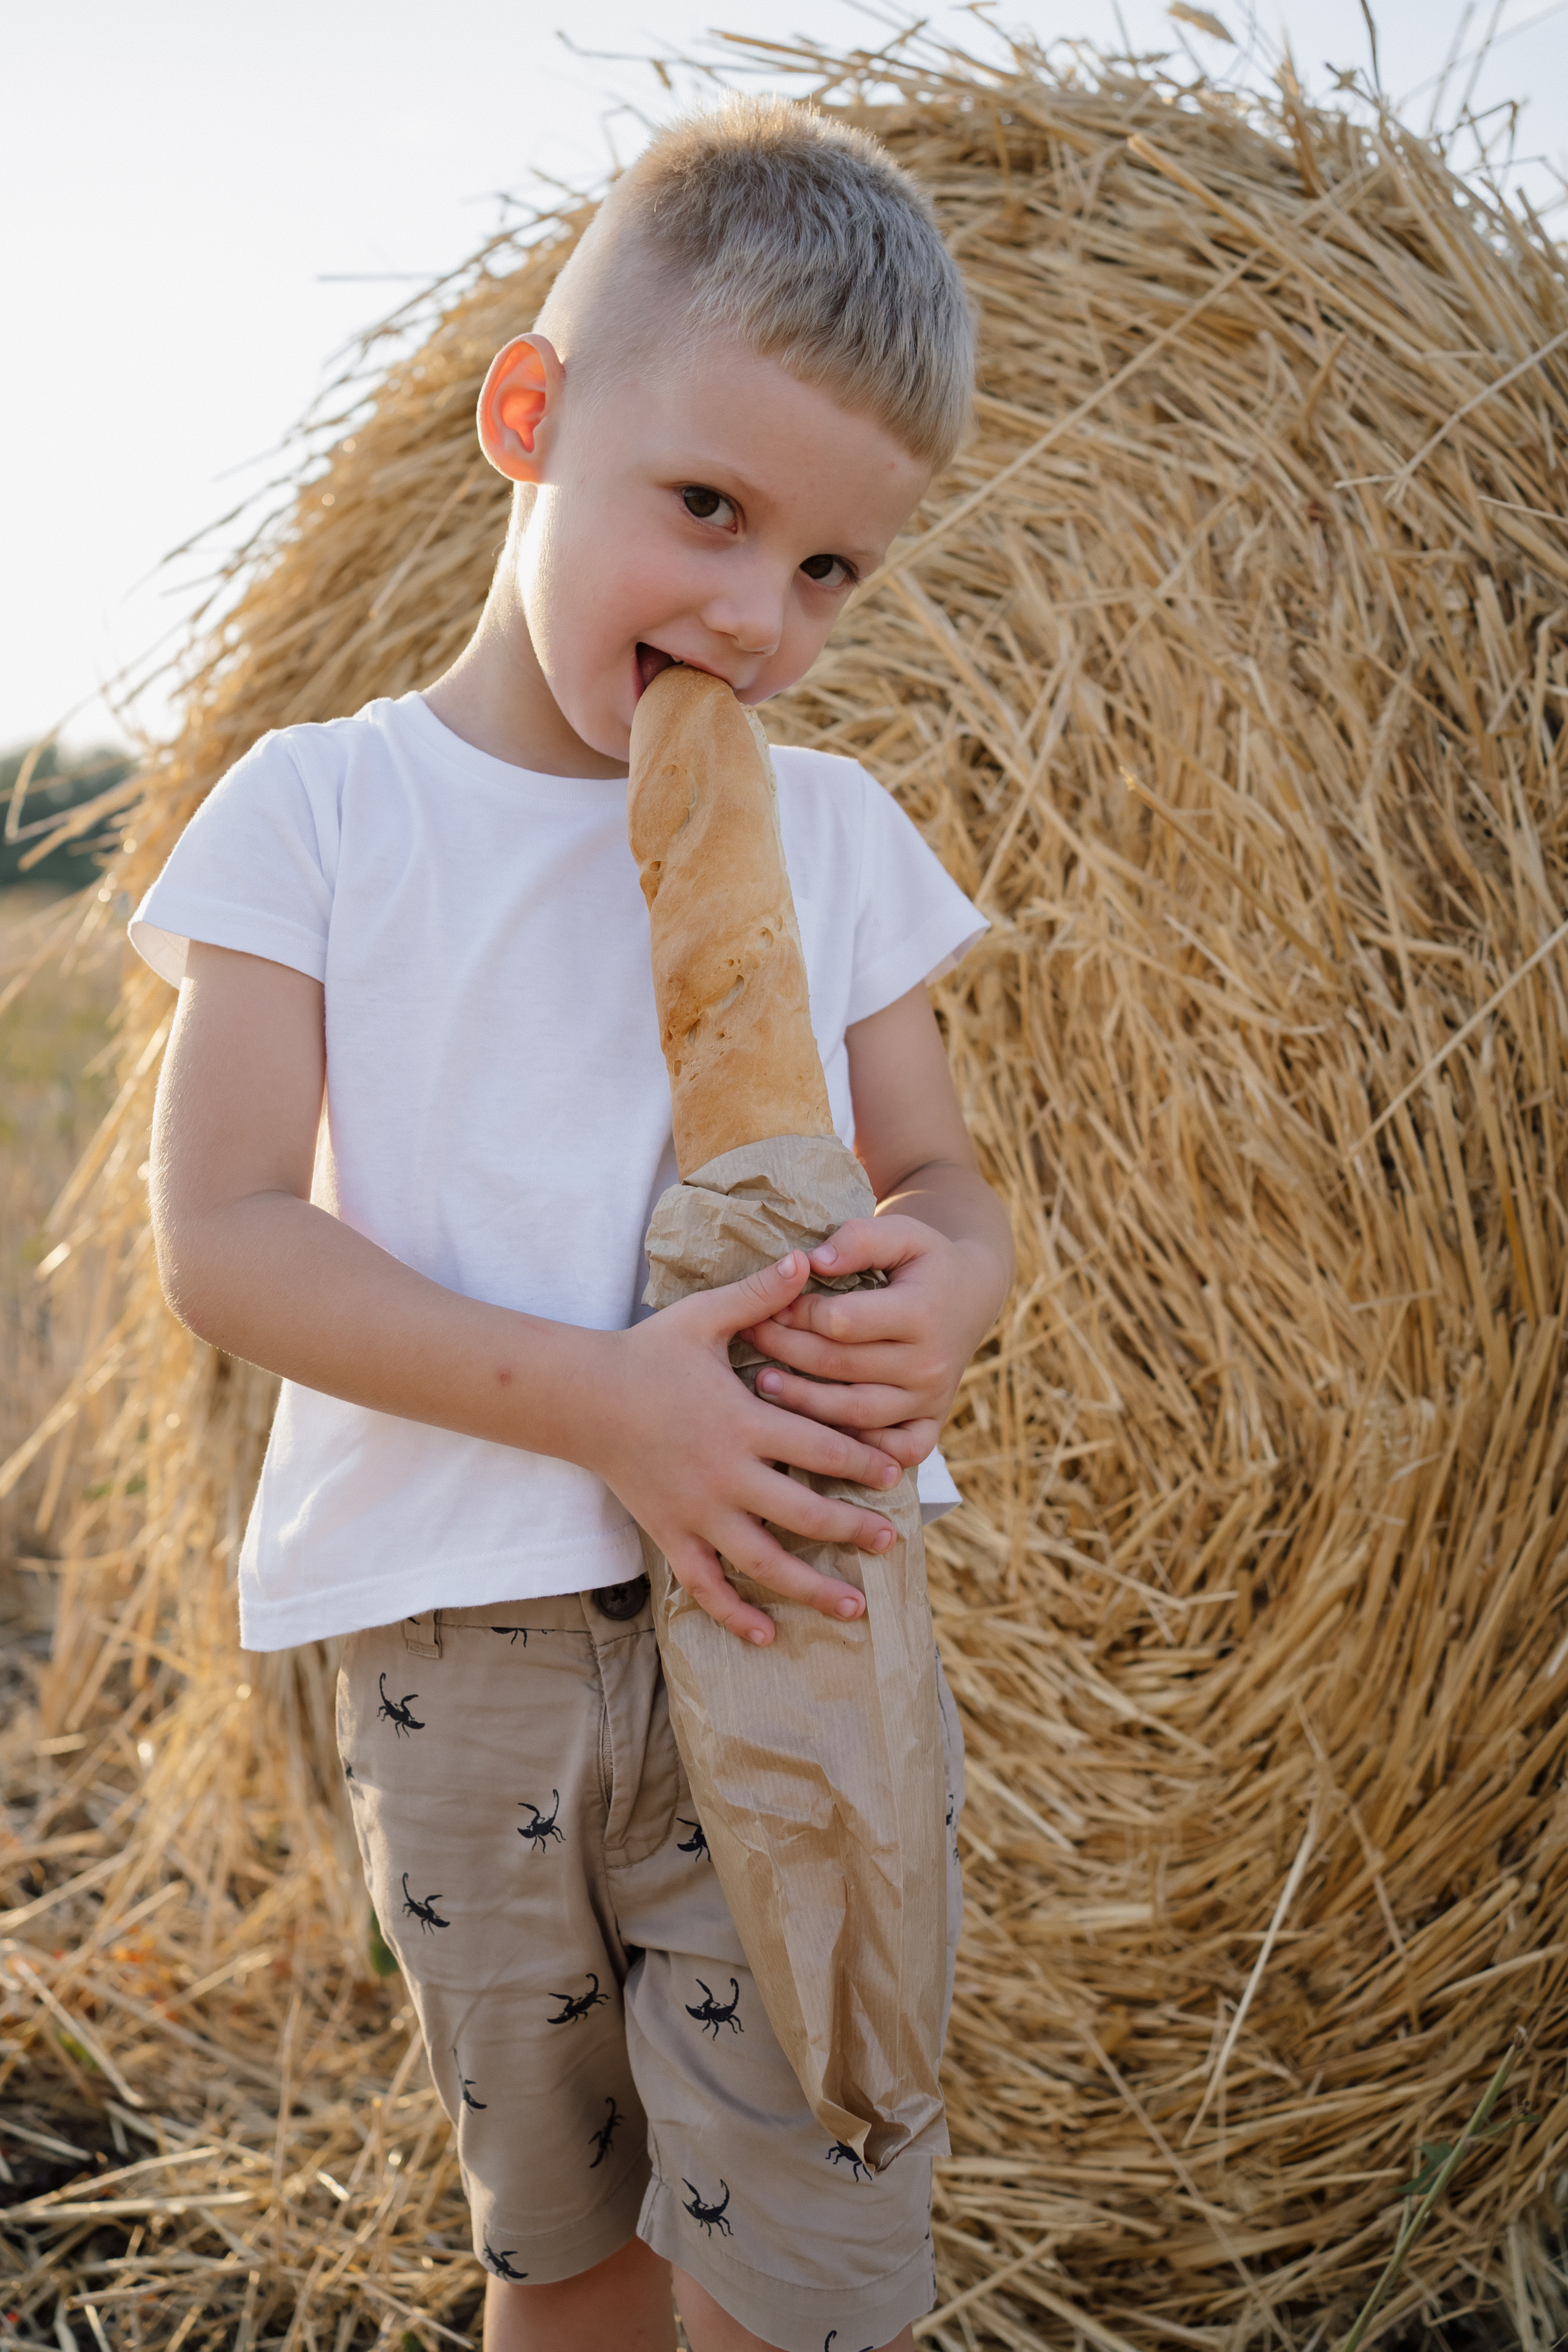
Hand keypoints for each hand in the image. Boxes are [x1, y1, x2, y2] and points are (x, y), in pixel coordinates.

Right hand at [592, 1253, 903, 1646]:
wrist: (580, 1397)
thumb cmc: (646, 1353)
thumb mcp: (704, 1318)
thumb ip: (759, 1295)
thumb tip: (806, 1258)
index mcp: (743, 1421)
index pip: (818, 1446)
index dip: (863, 1460)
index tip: (896, 1471)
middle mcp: (726, 1474)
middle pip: (803, 1512)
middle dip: (853, 1529)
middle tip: (892, 1541)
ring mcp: (698, 1512)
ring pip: (763, 1561)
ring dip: (811, 1588)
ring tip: (853, 1608)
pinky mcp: (671, 1534)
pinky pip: (706, 1585)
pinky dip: (735, 1613)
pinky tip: (765, 1635)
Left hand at [739, 1214, 1001, 1466]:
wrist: (970, 1295)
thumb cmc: (924, 1261)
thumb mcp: (903, 1232)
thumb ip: (859, 1239)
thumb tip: (812, 1261)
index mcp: (921, 1313)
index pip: (841, 1322)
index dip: (797, 1312)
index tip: (769, 1303)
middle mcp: (928, 1362)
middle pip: (839, 1366)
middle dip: (785, 1350)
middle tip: (749, 1336)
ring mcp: (930, 1399)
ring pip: (854, 1414)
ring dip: (801, 1402)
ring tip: (763, 1383)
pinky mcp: (931, 1425)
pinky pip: (892, 1452)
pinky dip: (856, 1449)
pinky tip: (817, 1432)